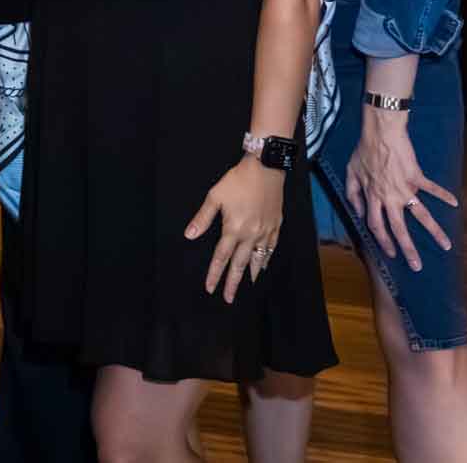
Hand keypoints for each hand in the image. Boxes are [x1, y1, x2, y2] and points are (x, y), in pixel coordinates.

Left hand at [184, 156, 283, 302]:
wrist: (266, 168)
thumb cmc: (238, 181)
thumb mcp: (215, 196)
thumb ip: (203, 218)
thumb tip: (189, 235)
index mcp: (233, 229)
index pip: (221, 257)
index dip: (215, 274)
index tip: (210, 288)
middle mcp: (250, 235)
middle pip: (240, 264)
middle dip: (233, 283)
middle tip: (229, 298)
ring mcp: (266, 232)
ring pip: (258, 259)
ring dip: (251, 274)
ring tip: (247, 287)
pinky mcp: (276, 226)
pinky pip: (272, 248)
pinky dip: (267, 259)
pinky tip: (263, 265)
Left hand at [345, 109, 457, 271]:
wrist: (380, 134)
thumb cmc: (364, 151)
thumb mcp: (350, 173)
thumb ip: (353, 194)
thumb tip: (358, 212)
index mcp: (373, 198)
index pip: (376, 225)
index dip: (383, 240)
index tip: (392, 253)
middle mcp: (390, 197)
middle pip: (398, 228)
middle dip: (408, 249)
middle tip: (417, 266)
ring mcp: (406, 189)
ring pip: (421, 214)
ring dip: (434, 231)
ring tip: (446, 245)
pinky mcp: (417, 177)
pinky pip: (432, 188)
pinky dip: (443, 195)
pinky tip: (454, 203)